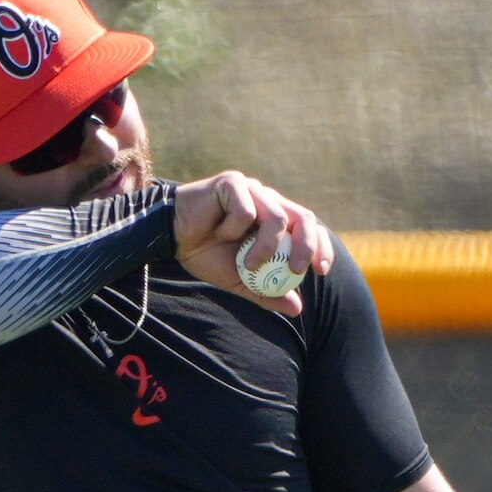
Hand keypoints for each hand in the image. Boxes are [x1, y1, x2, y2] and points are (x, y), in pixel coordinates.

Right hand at [173, 172, 333, 317]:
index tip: (320, 271)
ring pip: (276, 216)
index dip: (321, 247)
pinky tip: (217, 233)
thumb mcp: (240, 280)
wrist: (171, 239)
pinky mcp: (233, 183)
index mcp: (276, 219)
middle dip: (305, 246)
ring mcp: (252, 189)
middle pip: (303, 217)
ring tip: (247, 264)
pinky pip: (245, 210)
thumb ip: (266, 292)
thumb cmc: (207, 255)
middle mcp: (269, 201)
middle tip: (295, 269)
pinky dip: (234, 230)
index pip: (310, 228)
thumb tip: (296, 308)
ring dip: (265, 247)